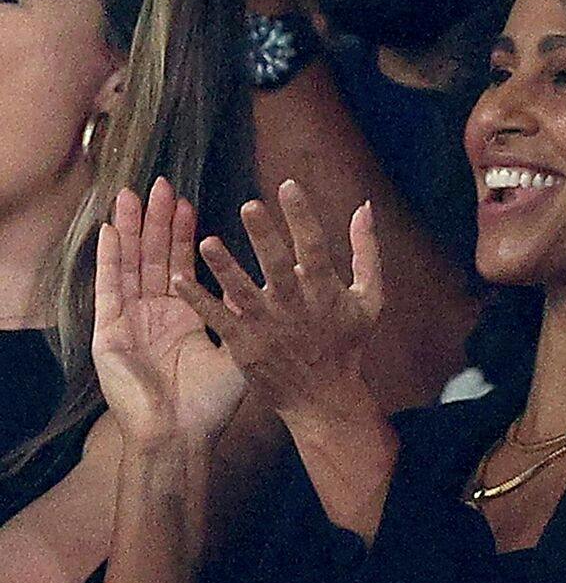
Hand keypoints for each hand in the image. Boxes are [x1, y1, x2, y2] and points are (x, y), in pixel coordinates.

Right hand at [92, 180, 245, 449]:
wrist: (180, 437)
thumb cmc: (211, 405)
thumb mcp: (236, 351)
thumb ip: (242, 315)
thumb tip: (261, 282)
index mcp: (183, 317)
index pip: (180, 264)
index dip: (182, 234)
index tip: (190, 201)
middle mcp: (153, 314)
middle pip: (152, 256)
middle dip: (156, 220)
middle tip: (162, 183)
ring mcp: (129, 321)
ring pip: (129, 264)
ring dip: (131, 229)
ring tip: (133, 193)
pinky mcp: (109, 332)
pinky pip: (108, 288)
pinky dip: (109, 259)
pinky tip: (110, 231)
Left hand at [175, 180, 382, 434]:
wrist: (324, 397)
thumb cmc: (346, 342)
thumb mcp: (370, 298)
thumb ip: (367, 251)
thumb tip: (364, 207)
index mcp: (327, 291)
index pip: (316, 247)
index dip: (303, 216)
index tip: (287, 185)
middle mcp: (297, 307)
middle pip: (280, 266)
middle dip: (266, 237)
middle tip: (249, 206)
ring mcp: (269, 327)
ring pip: (244, 293)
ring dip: (225, 268)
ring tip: (207, 242)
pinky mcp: (246, 346)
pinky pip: (219, 320)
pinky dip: (200, 301)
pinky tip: (178, 279)